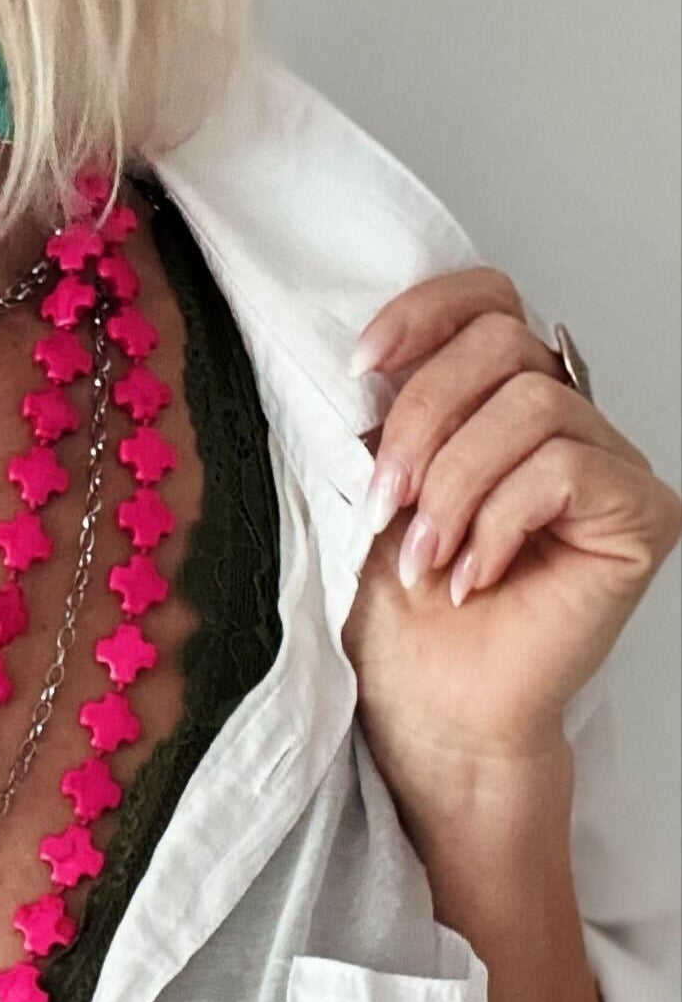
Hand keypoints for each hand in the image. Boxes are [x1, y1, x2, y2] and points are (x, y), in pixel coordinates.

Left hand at [341, 266, 680, 811]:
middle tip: (384, 498)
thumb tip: (369, 362)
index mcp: (492, 397)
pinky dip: (500, 520)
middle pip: (503, 341)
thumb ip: (382, 414)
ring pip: (531, 404)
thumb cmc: (397, 606)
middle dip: (423, 418)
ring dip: (455, 482)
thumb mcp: (367, 486)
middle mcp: (562, 416)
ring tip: (426, 552)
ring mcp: (608, 462)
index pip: (486, 299)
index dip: (425, 313)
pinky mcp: (641, 513)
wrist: (432, 703)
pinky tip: (476, 574)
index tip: (361, 366)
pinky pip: (565, 469)